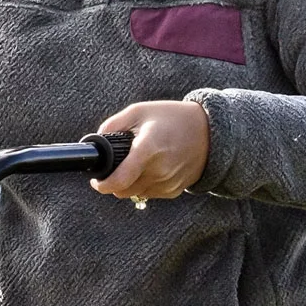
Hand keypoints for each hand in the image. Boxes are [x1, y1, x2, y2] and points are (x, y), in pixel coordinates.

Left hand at [92, 100, 209, 202]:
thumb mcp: (140, 111)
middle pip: (123, 190)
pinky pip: (149, 194)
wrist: (210, 132)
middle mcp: (159, 170)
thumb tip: (95, 141)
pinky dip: (145, 185)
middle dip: (114, 182)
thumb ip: (113, 124)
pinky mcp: (174, 190)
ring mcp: (168, 182)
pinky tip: (153, 168)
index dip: (102, 185)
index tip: (96, 181)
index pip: (119, 180)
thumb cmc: (171, 118)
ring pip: (135, 194)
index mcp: (148, 149)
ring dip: (129, 184)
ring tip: (138, 163)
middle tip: (117, 167)